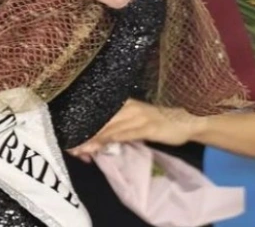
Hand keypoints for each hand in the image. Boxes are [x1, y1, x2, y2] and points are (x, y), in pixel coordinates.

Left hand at [67, 99, 203, 161]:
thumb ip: (118, 128)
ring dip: (91, 141)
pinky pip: (121, 136)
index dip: (82, 126)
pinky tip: (96, 148)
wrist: (187, 120)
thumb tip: (98, 140)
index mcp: (123, 103)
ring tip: (77, 151)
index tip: (69, 138)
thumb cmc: (160, 121)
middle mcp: (127, 106)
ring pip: (107, 129)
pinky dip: (106, 143)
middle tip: (68, 148)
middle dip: (83, 135)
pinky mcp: (146, 127)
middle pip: (99, 121)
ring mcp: (136, 116)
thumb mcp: (136, 121)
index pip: (98, 114)